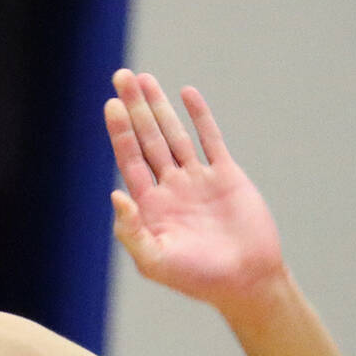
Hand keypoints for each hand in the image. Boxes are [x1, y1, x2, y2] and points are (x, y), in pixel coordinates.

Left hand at [104, 70, 284, 313]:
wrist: (245, 280)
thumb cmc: (196, 278)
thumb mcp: (154, 261)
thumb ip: (131, 231)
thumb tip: (115, 194)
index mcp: (149, 205)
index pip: (129, 159)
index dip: (120, 131)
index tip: (111, 104)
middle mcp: (170, 187)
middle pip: (147, 138)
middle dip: (134, 107)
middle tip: (121, 75)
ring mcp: (197, 179)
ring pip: (174, 133)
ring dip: (159, 105)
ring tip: (144, 78)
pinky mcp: (226, 176)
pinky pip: (210, 139)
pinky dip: (199, 117)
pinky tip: (186, 94)